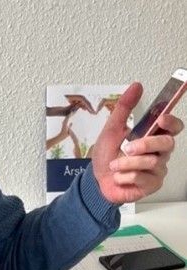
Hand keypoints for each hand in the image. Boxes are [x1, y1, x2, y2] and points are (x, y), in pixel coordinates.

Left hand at [92, 83, 183, 203]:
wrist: (97, 178)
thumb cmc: (107, 152)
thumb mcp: (112, 127)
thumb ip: (125, 107)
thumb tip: (137, 85)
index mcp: (152, 135)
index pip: (173, 127)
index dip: (172, 122)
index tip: (161, 119)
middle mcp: (159, 151)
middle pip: (168, 143)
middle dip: (146, 144)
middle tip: (128, 148)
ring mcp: (157, 169)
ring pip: (153, 162)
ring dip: (128, 163)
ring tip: (114, 165)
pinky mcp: (152, 184)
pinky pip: (144, 178)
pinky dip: (126, 176)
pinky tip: (119, 176)